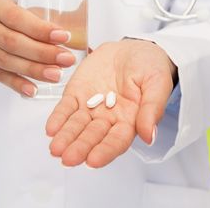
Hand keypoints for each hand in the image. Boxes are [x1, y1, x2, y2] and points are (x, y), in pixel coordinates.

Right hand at [0, 0, 75, 95]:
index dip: (41, 29)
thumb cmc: (3, 16)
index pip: (18, 18)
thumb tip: (86, 7)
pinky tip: (34, 90)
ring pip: (7, 61)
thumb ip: (47, 13)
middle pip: (13, 42)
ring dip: (34, 70)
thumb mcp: (18, 6)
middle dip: (43, 53)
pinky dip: (17, 84)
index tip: (64, 36)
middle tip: (67, 60)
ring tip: (57, 75)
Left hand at [45, 39, 176, 167]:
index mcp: (130, 121)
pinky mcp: (77, 94)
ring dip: (66, 137)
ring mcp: (91, 108)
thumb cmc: (150, 67)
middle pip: (93, 136)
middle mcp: (108, 119)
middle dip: (80, 147)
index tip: (93, 161)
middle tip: (68, 158)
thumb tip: (150, 136)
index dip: (105, 150)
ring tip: (56, 148)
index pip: (117, 140)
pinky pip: (65, 108)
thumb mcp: (158, 83)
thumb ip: (152, 109)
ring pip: (76, 126)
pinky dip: (58, 118)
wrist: (133, 49)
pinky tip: (51, 128)